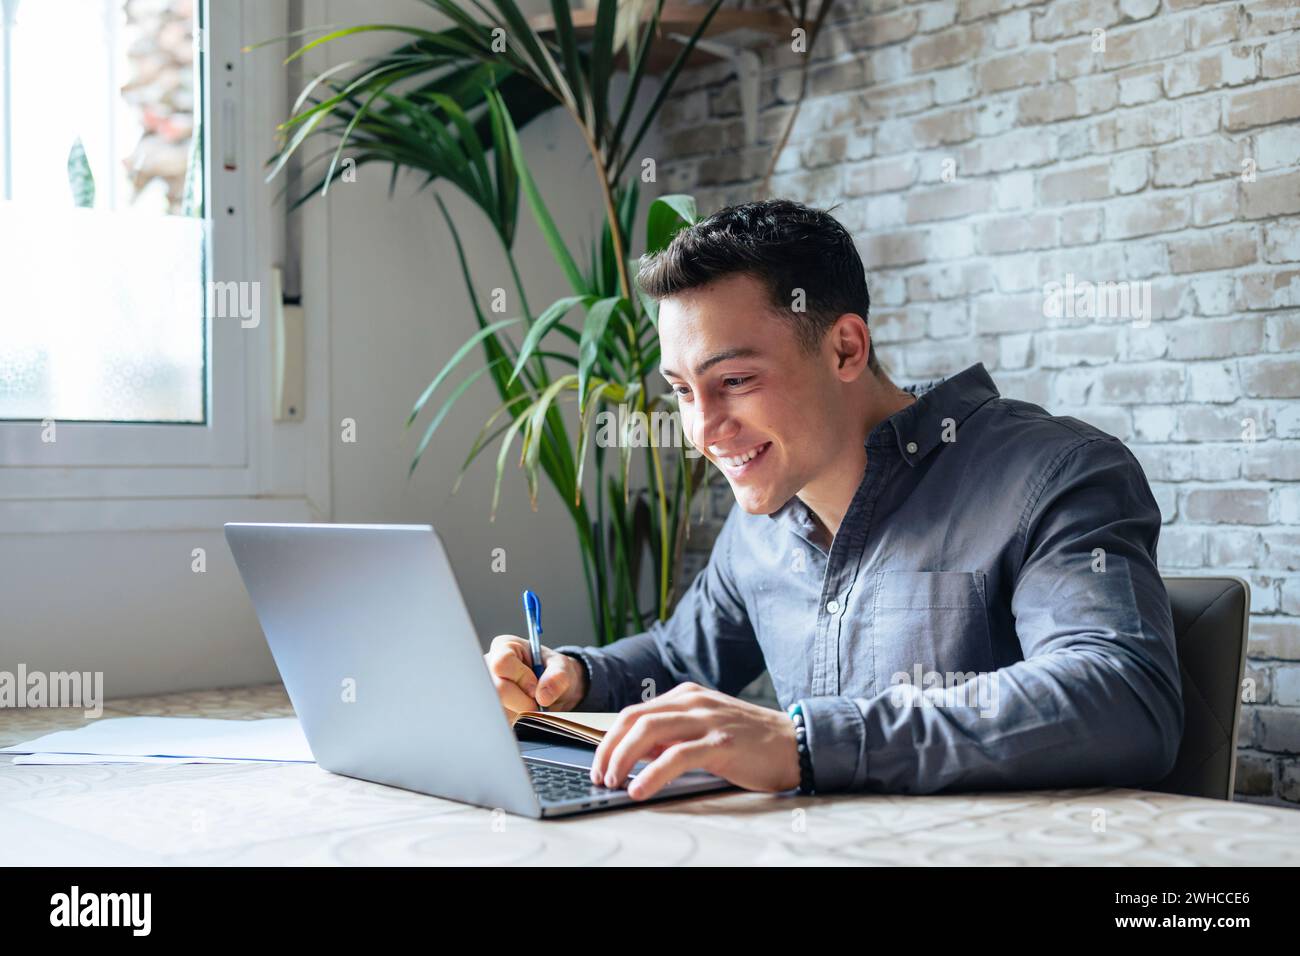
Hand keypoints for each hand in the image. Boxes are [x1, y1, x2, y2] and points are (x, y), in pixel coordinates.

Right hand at [484, 635, 587, 713]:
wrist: (553, 688)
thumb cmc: (553, 670)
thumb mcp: (562, 667)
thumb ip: (557, 676)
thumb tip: (543, 696)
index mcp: (504, 647)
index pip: (503, 663)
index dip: (522, 678)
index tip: (536, 687)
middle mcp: (490, 666)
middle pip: (497, 689)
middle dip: (522, 701)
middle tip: (537, 702)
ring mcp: (488, 688)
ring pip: (499, 708)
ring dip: (521, 712)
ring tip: (532, 704)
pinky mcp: (490, 708)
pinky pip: (501, 719)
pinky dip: (517, 720)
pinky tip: (524, 712)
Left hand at [589, 682, 800, 799]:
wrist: (794, 743)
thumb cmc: (749, 742)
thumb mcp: (704, 730)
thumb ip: (672, 737)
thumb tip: (636, 753)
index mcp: (686, 696)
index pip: (633, 712)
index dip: (609, 738)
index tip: (599, 763)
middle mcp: (692, 701)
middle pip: (633, 718)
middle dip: (608, 748)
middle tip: (600, 775)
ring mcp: (707, 719)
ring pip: (649, 731)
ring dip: (623, 759)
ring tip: (614, 782)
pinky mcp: (721, 741)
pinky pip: (677, 755)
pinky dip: (652, 774)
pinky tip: (640, 789)